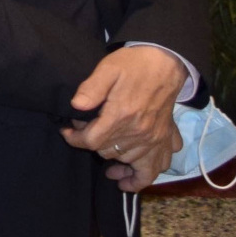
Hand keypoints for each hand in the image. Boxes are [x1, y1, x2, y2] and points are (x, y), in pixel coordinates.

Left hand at [62, 45, 187, 190]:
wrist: (165, 61)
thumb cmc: (133, 64)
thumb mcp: (107, 69)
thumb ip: (91, 89)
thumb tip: (76, 106)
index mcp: (122, 115)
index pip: (92, 141)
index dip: (74, 139)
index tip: (67, 132)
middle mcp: (140, 132)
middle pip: (108, 153)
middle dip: (94, 146)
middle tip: (89, 133)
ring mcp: (156, 138)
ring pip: (133, 164)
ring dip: (119, 165)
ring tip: (109, 167)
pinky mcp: (167, 138)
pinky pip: (159, 166)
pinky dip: (145, 175)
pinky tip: (133, 175)